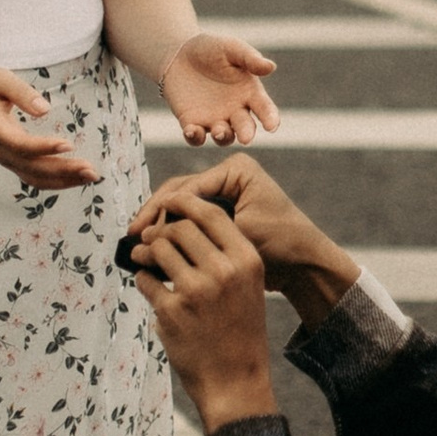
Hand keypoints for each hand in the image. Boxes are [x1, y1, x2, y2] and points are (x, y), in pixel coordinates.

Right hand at [0, 67, 98, 190]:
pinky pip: (34, 177)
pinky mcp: (12, 161)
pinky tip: (78, 177)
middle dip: (63, 170)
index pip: (19, 144)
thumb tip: (45, 109)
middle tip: (91, 169)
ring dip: (64, 180)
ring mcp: (5, 158)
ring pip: (35, 178)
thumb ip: (20, 91)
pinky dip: (57, 181)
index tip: (68, 144)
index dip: (43, 147)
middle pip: (32, 167)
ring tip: (91, 176)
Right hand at [128, 157, 353, 298]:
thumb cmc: (281, 244)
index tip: (140, 232)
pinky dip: (174, 234)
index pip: (186, 187)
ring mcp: (224, 194)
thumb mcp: (238, 232)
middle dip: (155, 216)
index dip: (160, 210)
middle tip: (132, 237)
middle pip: (179, 194)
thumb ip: (197, 228)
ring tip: (138, 244)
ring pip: (181, 208)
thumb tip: (153, 232)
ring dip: (160, 226)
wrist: (304, 266)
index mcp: (235, 169)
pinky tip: (155, 248)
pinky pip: (191, 221)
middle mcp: (227, 176)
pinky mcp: (221, 214)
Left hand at [130, 193, 277, 425]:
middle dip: (160, 230)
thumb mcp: (247, 287)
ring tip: (143, 259)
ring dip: (144, 251)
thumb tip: (182, 223)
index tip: (169, 203)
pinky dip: (142, 281)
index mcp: (246, 261)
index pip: (211, 214)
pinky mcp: (172, 311)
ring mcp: (196, 291)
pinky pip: (145, 281)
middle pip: (179, 228)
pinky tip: (150, 289)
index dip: (185, 203)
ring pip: (157, 249)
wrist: (235, 382)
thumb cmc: (239, 332)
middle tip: (150, 239)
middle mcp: (224, 271)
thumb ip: (224, 254)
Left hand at [161, 30, 280, 148]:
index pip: (264, 109)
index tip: (272, 126)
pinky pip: (196, 136)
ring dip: (223, 137)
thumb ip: (250, 58)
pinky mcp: (192, 123)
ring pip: (223, 136)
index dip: (270, 118)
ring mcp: (214, 120)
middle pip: (245, 127)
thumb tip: (271, 67)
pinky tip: (191, 130)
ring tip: (219, 132)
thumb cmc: (211, 49)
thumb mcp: (231, 48)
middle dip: (246, 133)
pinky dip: (194, 137)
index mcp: (250, 93)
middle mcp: (235, 111)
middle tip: (246, 138)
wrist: (178, 54)